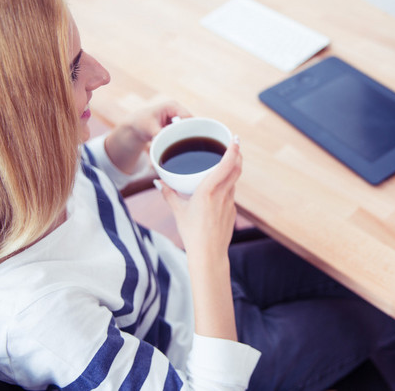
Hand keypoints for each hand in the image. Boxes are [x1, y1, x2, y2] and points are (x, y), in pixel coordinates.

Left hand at [105, 100, 190, 173]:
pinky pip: (185, 130)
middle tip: (192, 147)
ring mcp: (178, 116)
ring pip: (190, 126)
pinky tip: (185, 146)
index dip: (192, 128)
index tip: (192, 141)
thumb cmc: (141, 123)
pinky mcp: (178, 123)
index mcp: (172, 106)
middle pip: (192, 122)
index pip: (188, 117)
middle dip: (192, 133)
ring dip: (189, 135)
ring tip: (188, 147)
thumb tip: (168, 143)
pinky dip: (185, 136)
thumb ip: (160, 134)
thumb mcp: (150, 129)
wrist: (136, 125)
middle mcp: (178, 109)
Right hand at [160, 137, 241, 258]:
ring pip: (234, 180)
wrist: (209, 255)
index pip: (227, 165)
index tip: (234, 139)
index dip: (233, 150)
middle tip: (233, 144)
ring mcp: (230, 203)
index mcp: (209, 191)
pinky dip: (228, 185)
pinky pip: (231, 193)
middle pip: (236, 169)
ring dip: (233, 169)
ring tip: (226, 161)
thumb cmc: (191, 233)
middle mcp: (223, 194)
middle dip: (237, 155)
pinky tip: (220, 188)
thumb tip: (158, 182)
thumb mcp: (178, 212)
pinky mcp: (232, 211)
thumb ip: (168, 194)